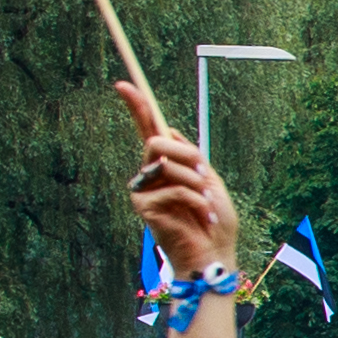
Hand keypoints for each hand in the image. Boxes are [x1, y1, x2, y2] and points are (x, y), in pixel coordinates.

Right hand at [120, 95, 241, 280]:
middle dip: (186, 154)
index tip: (123, 84)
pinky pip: (174, 188)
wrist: (214, 252)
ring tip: (205, 204)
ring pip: (167, 164)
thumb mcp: (208, 180)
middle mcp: (149, 173)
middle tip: (203, 173)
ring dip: (196, 182)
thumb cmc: (214, 219)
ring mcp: (142, 189)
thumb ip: (189, 157)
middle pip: (157, 141)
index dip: (136, 106)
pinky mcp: (142, 205)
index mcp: (166, 164)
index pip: (148, 129)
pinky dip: (196, 200)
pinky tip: (201, 215)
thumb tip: (167, 131)